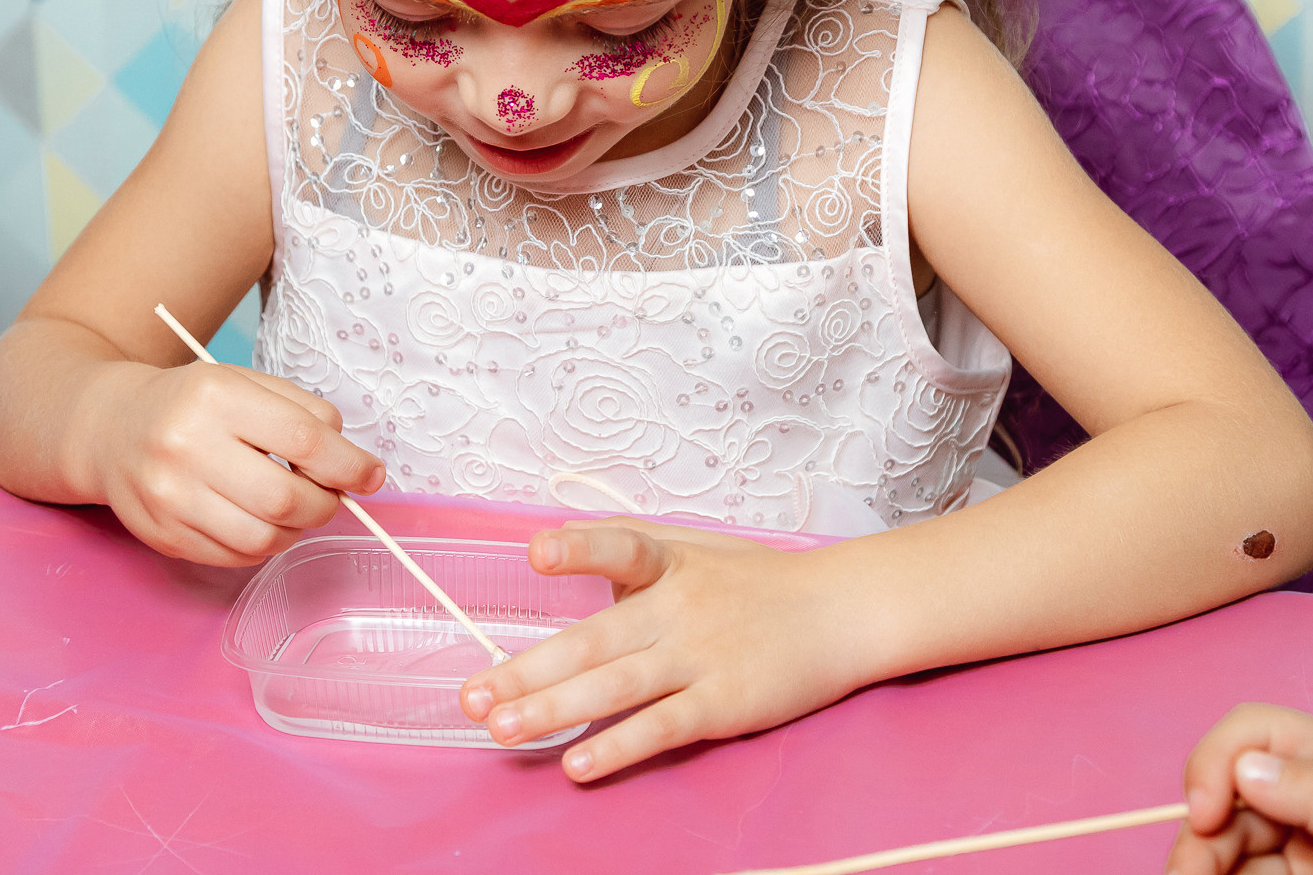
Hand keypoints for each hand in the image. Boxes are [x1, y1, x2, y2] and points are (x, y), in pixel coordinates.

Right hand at [78, 359, 382, 567]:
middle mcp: (186, 447)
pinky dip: (262, 545)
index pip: (304, 440)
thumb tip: (354, 465)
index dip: (349, 465)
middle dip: (324, 504)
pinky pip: (235, 557)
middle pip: (284, 498)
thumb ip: (303, 414)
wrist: (110, 427)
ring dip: (295, 530)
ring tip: (293, 509)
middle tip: (330, 495)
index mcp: (216, 398)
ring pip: (262, 538)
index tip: (371, 475)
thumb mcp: (245, 383)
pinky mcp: (163, 535)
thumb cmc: (192, 404)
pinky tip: (258, 521)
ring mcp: (169, 497)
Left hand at [455, 520, 865, 781]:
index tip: (537, 552)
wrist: (840, 611)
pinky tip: (578, 765)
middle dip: (526, 670)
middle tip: (472, 696)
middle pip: (592, 641)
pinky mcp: (723, 703)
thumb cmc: (759, 582)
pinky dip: (618, 746)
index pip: (621, 548)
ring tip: (502, 730)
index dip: (580, 548)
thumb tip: (562, 547)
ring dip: (553, 711)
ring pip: (615, 687)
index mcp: (670, 563)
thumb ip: (632, 554)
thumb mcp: (696, 548)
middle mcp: (679, 608)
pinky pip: (661, 727)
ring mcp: (700, 657)